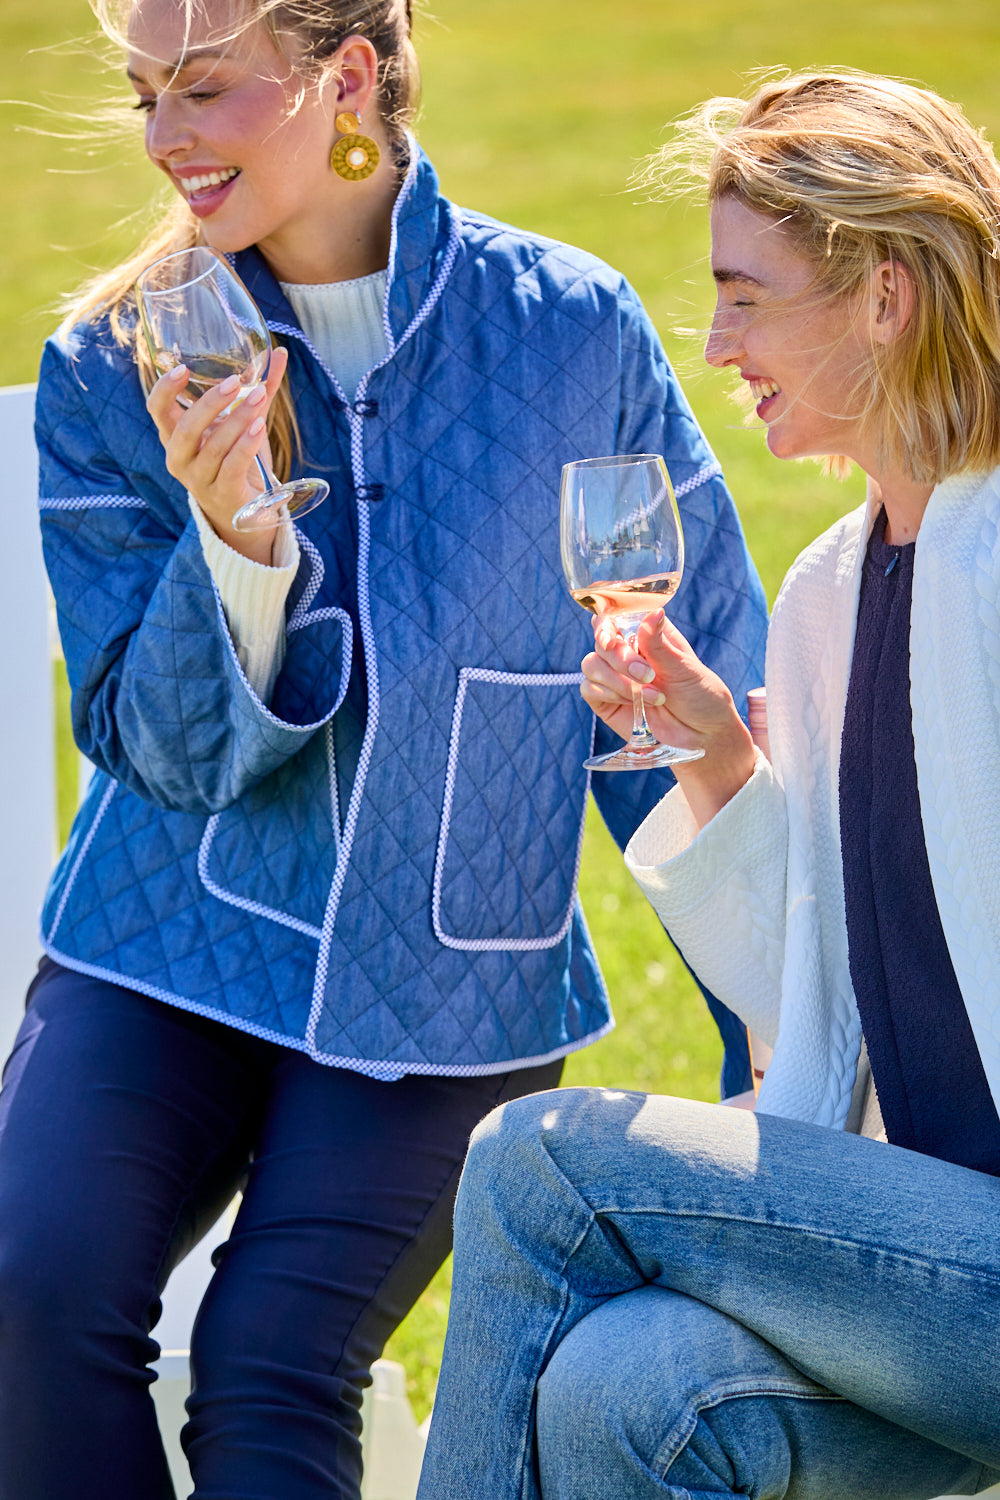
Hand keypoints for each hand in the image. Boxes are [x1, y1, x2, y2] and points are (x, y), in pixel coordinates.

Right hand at [146, 345, 288, 564]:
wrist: (244, 510)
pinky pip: (231, 466)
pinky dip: (245, 444)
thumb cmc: (237, 459)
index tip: (183, 368)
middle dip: (209, 403)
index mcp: (174, 437)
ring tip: (259, 398)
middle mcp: (179, 458)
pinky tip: (259, 426)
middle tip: (234, 382)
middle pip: (185, 428)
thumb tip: (280, 353)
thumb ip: (257, 390)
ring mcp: (199, 479)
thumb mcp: (242, 422)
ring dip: (237, 420)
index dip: (165, 389)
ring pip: (213, 447)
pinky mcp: (223, 494)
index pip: (156, 409)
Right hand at [581, 609, 755, 826]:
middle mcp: (628, 651)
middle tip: (648, 675)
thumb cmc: (701, 698)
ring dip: (618, 680)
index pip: (618, 616)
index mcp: (648, 635)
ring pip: (591, 663)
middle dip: (621, 658)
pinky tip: (634, 704)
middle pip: (602, 639)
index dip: (608, 621)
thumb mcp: (685, 669)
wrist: (702, 737)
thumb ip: (660, 645)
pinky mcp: (605, 700)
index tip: (614, 636)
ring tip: (653, 696)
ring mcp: (614, 676)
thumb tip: (654, 612)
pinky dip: (610, 694)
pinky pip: (589, 688)